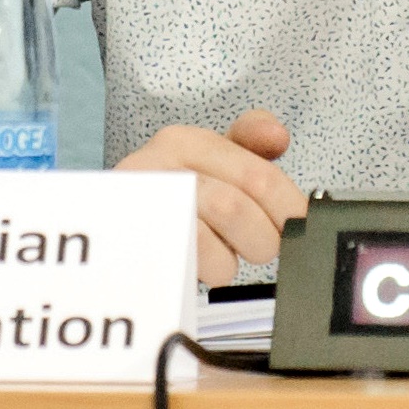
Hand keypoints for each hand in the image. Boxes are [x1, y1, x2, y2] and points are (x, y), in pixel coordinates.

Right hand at [117, 111, 307, 286]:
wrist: (112, 222)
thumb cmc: (173, 193)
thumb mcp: (210, 161)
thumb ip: (249, 145)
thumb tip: (276, 137)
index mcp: (185, 142)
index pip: (256, 174)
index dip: (288, 205)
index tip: (297, 222)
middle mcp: (157, 166)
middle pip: (234, 208)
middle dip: (261, 237)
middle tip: (261, 247)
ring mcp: (138, 206)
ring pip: (207, 239)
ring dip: (230, 260)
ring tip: (226, 258)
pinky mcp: (130, 243)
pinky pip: (185, 263)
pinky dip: (206, 271)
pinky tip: (203, 266)